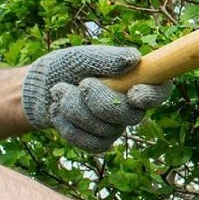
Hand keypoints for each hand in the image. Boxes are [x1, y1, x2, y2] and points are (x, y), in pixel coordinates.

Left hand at [22, 46, 171, 152]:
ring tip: (61, 91)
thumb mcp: (83, 56)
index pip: (159, 91)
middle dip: (101, 101)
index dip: (151, 96)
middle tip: (82, 84)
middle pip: (131, 116)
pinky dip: (70, 127)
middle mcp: (131, 106)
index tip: (133, 93)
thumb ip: (108, 58)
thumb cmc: (66, 67)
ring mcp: (116, 126)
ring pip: (107, 130)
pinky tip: (60, 113)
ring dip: (77, 110)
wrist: (39, 89)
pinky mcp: (99, 141)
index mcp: (136, 80)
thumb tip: (134, 59)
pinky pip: (92, 143)